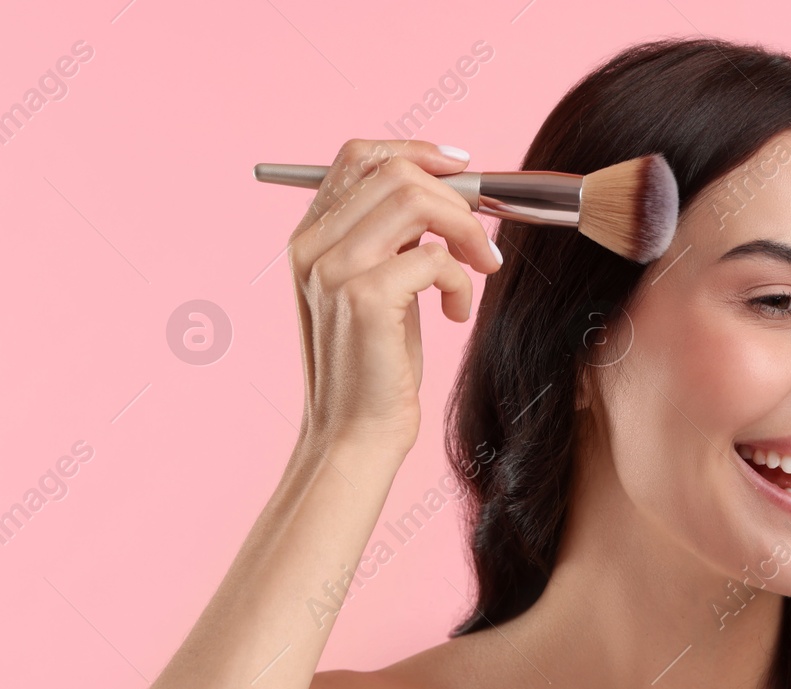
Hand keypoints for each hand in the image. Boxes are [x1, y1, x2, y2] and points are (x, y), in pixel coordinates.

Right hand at [288, 138, 502, 456]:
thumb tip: (445, 194)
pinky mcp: (364, 298)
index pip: (358, 156)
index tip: (463, 171)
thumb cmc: (376, 366)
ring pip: (417, 201)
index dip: (418, 152)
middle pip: (394, 172)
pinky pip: (436, 258)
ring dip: (466, 233)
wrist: (355, 433)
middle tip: (480, 243)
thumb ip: (392, 239)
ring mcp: (334, 269)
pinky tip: (457, 314)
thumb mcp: (379, 288)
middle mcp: (313, 245)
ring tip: (479, 270)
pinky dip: (462, 282)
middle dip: (456, 200)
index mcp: (310, 236)